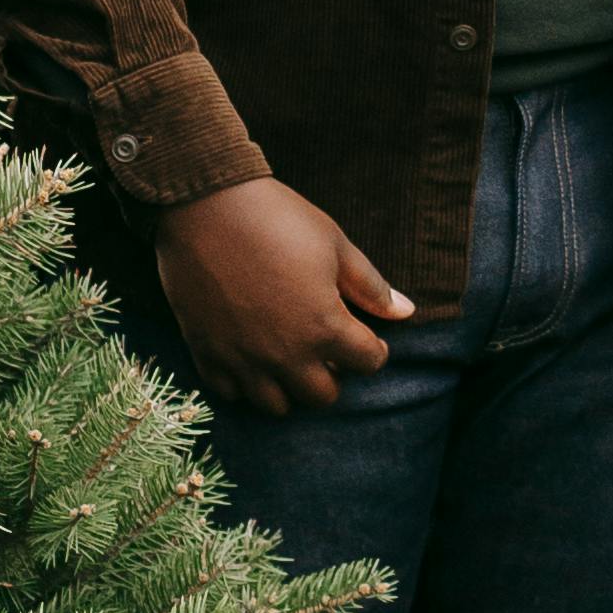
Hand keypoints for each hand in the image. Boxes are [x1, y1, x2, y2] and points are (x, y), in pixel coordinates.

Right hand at [154, 175, 413, 414]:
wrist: (206, 205)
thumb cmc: (278, 219)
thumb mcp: (336, 245)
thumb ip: (371, 286)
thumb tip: (406, 311)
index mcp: (325, 327)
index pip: (368, 363)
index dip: (374, 349)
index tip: (367, 337)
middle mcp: (286, 355)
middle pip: (323, 396)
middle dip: (333, 375)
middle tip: (327, 349)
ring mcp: (243, 360)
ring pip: (277, 406)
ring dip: (289, 387)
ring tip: (290, 358)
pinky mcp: (207, 354)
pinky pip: (231, 394)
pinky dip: (244, 383)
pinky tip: (251, 356)